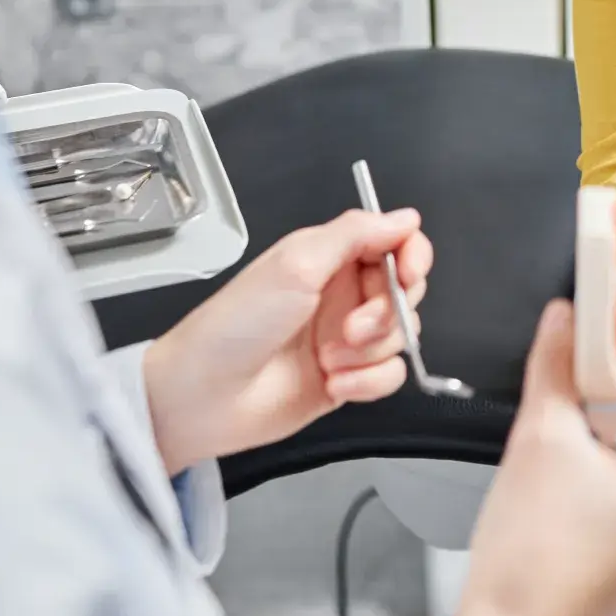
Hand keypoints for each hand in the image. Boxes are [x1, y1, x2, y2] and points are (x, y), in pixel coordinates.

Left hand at [141, 208, 433, 473]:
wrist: (203, 397)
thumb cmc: (237, 324)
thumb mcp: (296, 262)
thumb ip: (357, 233)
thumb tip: (407, 217)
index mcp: (332, 257)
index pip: (396, 242)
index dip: (412, 256)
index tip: (406, 275)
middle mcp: (344, 294)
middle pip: (406, 290)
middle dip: (388, 311)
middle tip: (351, 327)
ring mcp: (348, 338)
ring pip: (402, 335)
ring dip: (370, 351)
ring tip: (328, 360)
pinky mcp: (349, 378)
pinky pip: (390, 375)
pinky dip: (368, 382)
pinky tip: (335, 384)